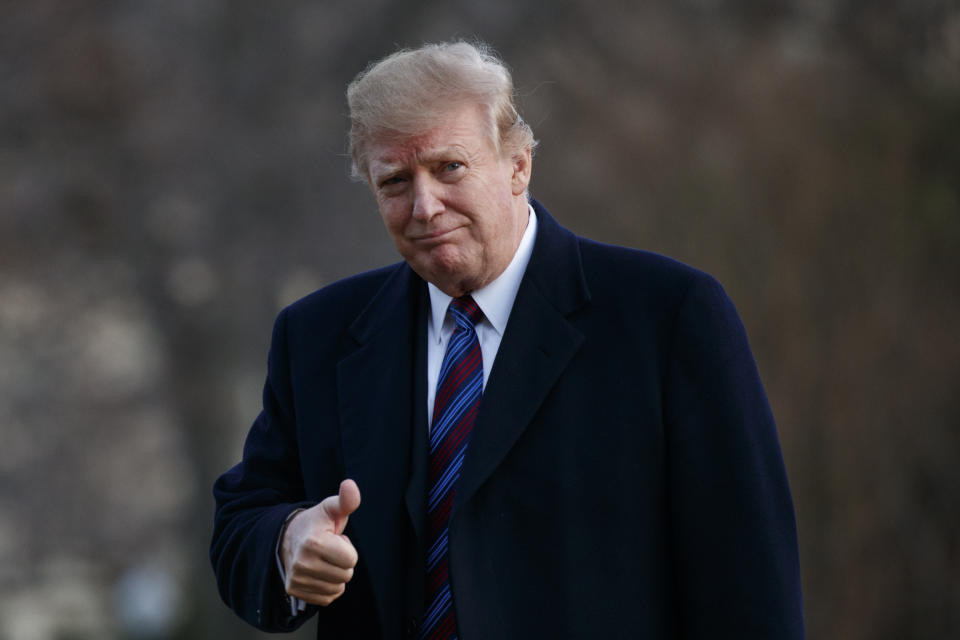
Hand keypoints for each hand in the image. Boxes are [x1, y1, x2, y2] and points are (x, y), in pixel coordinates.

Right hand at [281, 479, 360, 605]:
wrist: (288, 538)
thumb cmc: (316, 523)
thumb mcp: (331, 508)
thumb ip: (346, 500)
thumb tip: (349, 484)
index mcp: (313, 542)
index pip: (351, 559)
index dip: (348, 548)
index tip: (335, 540)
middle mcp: (302, 563)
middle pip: (346, 575)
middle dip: (343, 562)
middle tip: (329, 550)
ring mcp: (297, 579)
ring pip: (337, 588)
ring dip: (335, 575)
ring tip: (323, 559)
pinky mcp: (295, 591)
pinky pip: (327, 598)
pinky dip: (327, 587)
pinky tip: (319, 572)